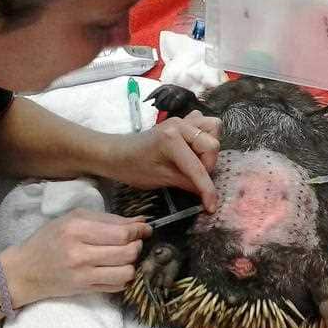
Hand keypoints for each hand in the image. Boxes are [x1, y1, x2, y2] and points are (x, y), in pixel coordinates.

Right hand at [0, 208, 149, 306]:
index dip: (139, 231)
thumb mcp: (72, 219)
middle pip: (128, 252)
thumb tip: (140, 221)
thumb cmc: (48, 240)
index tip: (144, 229)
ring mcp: (83, 274)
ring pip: (127, 272)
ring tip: (124, 258)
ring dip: (131, 264)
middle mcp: (80, 253)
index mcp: (76, 229)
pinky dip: (122, 278)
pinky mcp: (85, 290)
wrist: (24, 271)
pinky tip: (114, 270)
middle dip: (137, 246)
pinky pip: (117, 286)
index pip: (121, 233)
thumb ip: (108, 219)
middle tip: (133, 243)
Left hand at [106, 110, 221, 211]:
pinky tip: (196, 148)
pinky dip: (205, 135)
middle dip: (209, 166)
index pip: (198, 167)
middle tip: (197, 180)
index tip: (211, 207)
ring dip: (210, 148)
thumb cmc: (132, 167)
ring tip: (199, 162)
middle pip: (212, 145)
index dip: (207, 189)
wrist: (115, 153)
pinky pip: (203, 123)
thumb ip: (187, 184)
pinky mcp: (182, 121)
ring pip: (213, 128)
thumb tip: (208, 196)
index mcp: (171, 139)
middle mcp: (180, 125)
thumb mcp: (161, 179)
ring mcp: (182, 120)